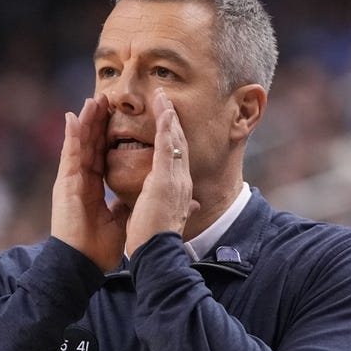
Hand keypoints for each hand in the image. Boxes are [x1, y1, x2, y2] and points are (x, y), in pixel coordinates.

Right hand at [51, 94, 129, 270]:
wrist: (83, 263)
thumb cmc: (98, 247)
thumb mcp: (120, 219)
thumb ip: (126, 203)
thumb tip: (141, 195)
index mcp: (92, 187)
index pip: (101, 154)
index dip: (107, 135)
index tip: (116, 116)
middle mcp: (80, 180)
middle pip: (90, 143)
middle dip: (97, 121)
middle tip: (105, 97)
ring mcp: (70, 181)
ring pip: (79, 144)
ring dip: (86, 120)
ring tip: (93, 99)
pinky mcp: (64, 184)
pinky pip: (69, 155)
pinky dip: (71, 136)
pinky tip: (73, 117)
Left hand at [125, 90, 198, 255]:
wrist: (157, 255)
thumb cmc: (156, 241)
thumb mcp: (168, 218)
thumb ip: (180, 207)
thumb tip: (194, 205)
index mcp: (179, 190)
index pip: (177, 157)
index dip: (173, 136)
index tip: (168, 119)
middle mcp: (182, 181)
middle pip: (179, 143)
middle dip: (173, 120)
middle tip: (165, 98)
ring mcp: (176, 179)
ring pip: (175, 140)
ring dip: (169, 116)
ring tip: (162, 96)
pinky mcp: (166, 180)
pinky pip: (168, 147)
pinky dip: (166, 127)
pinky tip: (164, 110)